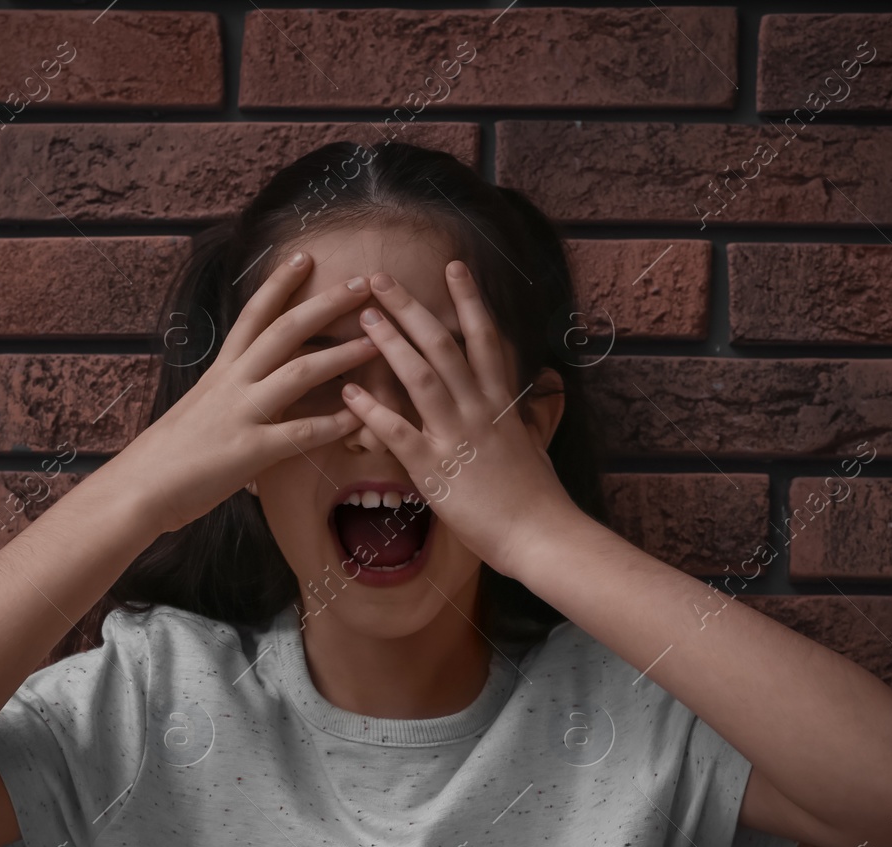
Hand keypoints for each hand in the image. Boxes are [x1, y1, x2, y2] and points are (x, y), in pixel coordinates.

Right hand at [120, 253, 378, 533]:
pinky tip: (362, 417)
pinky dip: (334, 424)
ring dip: (341, 354)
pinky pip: (301, 433)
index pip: (252, 314)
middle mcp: (232, 382)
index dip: (279, 284)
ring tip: (376, 341)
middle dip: (325, 303)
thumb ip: (229, 394)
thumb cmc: (167, 455)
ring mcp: (242, 413)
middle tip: (362, 282)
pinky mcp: (250, 451)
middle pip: (285, 330)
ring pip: (299, 372)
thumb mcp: (200, 409)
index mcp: (221, 370)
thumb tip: (250, 386)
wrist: (138, 489)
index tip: (306, 257)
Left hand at [339, 261, 578, 576]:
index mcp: (502, 401)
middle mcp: (478, 409)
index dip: (469, 299)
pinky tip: (350, 390)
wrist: (541, 535)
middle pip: (443, 345)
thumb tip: (541, 383)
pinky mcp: (435, 470)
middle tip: (382, 279)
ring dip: (390, 343)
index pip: (485, 338)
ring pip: (420, 377)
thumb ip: (531, 409)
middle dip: (411, 308)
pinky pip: (398, 432)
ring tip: (363, 316)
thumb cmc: (539, 495)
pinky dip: (373, 410)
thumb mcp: (536, 441)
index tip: (453, 266)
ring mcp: (456, 437)